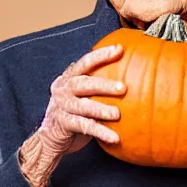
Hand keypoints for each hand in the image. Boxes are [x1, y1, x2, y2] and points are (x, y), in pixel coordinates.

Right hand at [19, 44, 126, 186]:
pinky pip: (84, 127)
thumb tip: (135, 67)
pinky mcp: (63, 124)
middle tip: (123, 88)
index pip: (85, 63)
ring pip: (83, 107)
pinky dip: (100, 132)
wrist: (51, 135)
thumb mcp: (86, 92)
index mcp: (70, 77)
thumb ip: (100, 81)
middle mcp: (63, 89)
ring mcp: (61, 107)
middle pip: (84, 84)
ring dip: (101, 110)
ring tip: (117, 114)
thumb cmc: (77, 108)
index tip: (119, 49)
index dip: (101, 56)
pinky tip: (115, 137)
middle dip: (104, 85)